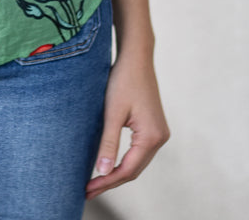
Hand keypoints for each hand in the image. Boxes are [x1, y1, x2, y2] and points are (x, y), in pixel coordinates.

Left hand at [85, 49, 169, 199]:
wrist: (136, 57)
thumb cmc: (123, 80)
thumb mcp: (112, 112)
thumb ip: (108, 143)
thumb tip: (102, 171)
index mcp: (151, 137)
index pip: (128, 170)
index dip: (107, 181)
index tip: (87, 189)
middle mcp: (160, 138)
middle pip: (134, 170)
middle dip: (111, 181)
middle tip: (88, 190)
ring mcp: (159, 133)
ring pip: (137, 162)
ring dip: (118, 173)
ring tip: (96, 182)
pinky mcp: (154, 127)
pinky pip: (139, 152)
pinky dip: (124, 161)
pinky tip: (109, 165)